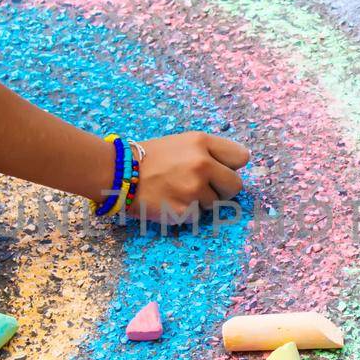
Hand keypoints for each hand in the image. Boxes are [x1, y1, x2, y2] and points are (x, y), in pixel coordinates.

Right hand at [129, 132, 249, 224]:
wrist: (119, 173)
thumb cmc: (151, 157)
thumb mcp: (183, 142)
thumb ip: (209, 151)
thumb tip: (233, 168)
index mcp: (202, 143)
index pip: (241, 157)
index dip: (231, 166)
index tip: (220, 170)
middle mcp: (202, 164)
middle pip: (235, 186)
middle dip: (222, 190)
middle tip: (202, 188)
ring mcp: (193, 189)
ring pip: (215, 205)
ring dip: (200, 202)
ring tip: (178, 192)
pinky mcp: (184, 211)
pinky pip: (198, 217)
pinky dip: (186, 213)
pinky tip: (170, 203)